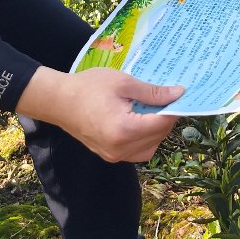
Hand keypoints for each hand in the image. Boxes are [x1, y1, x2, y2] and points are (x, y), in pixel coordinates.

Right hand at [16, 66, 183, 162]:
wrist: (59, 101)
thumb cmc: (89, 87)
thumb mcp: (124, 83)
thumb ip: (152, 92)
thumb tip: (178, 94)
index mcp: (125, 130)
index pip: (163, 123)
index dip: (175, 108)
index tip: (181, 94)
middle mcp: (121, 149)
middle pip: (159, 136)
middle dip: (166, 118)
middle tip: (164, 97)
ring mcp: (114, 155)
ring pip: (150, 147)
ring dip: (156, 129)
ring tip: (150, 108)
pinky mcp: (109, 155)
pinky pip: (137, 150)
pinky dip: (144, 137)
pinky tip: (139, 119)